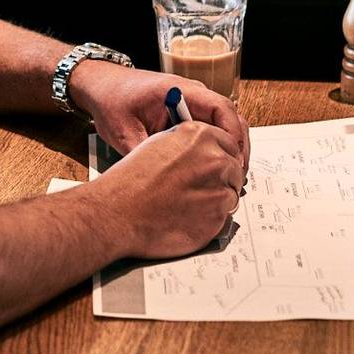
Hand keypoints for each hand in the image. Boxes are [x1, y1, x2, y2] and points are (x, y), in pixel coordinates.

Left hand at [69, 60, 250, 169]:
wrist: (99, 85)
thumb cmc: (111, 100)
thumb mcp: (124, 131)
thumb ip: (146, 153)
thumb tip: (164, 180)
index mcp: (179, 90)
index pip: (221, 108)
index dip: (233, 136)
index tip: (234, 161)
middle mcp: (192, 93)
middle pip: (231, 117)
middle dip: (238, 146)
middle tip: (236, 176)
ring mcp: (191, 101)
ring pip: (224, 124)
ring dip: (229, 147)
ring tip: (228, 176)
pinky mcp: (186, 111)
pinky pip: (210, 127)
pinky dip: (216, 146)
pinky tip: (211, 167)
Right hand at [97, 122, 244, 260]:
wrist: (118, 212)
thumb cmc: (130, 181)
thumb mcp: (156, 145)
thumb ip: (186, 145)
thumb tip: (202, 151)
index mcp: (198, 135)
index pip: (228, 142)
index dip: (221, 155)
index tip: (214, 165)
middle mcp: (213, 158)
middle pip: (235, 167)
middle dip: (222, 178)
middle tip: (200, 188)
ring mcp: (219, 187)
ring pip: (231, 193)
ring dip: (217, 198)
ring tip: (189, 204)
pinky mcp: (218, 215)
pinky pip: (225, 216)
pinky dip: (211, 218)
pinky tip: (189, 217)